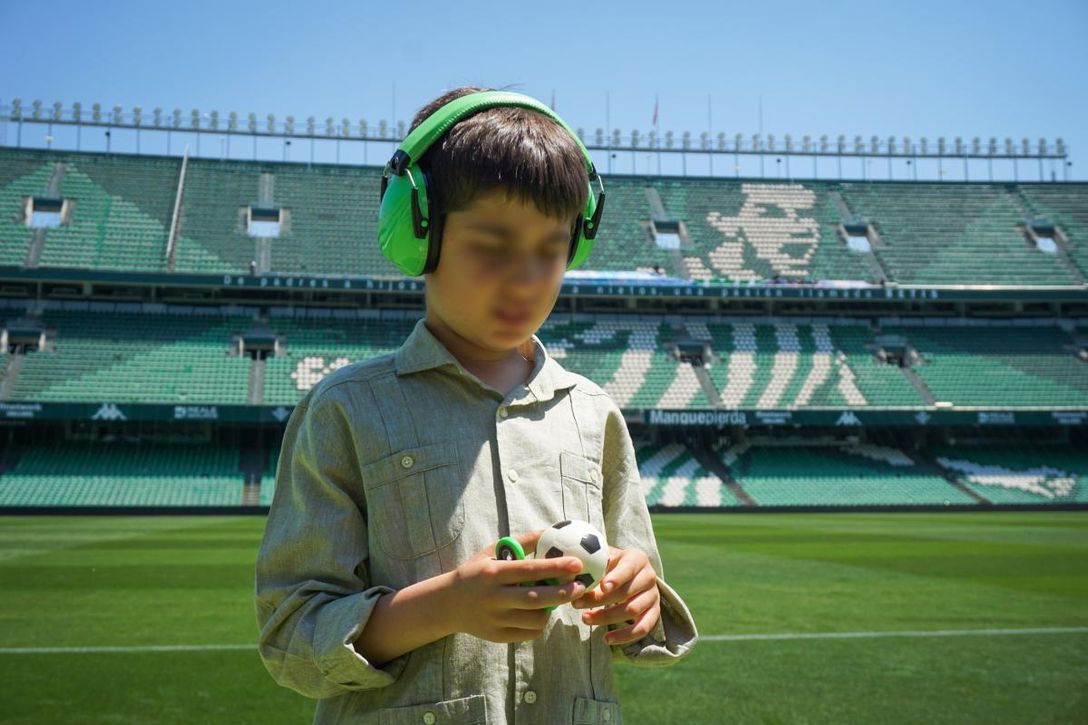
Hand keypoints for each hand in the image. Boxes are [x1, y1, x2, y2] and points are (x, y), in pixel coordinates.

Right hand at [447, 529, 587, 643]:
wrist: (446, 604)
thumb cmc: (475, 573)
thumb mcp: (491, 553)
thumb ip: (522, 543)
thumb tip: (551, 532)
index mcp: (493, 574)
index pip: (529, 570)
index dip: (556, 567)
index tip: (577, 564)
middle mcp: (494, 598)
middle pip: (536, 598)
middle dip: (562, 593)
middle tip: (580, 586)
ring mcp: (496, 620)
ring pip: (535, 619)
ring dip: (552, 609)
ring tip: (559, 598)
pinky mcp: (498, 636)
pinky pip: (529, 633)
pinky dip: (541, 623)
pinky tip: (542, 612)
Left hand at [571, 546, 660, 646]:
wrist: (631, 574)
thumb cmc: (611, 564)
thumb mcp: (604, 557)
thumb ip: (593, 563)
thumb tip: (573, 573)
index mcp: (637, 558)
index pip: (629, 568)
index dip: (616, 578)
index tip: (602, 587)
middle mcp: (649, 577)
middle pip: (627, 592)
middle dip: (600, 600)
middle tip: (577, 603)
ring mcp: (653, 596)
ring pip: (632, 610)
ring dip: (607, 617)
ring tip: (585, 618)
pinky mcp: (654, 613)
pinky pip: (643, 628)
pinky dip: (624, 636)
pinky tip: (606, 638)